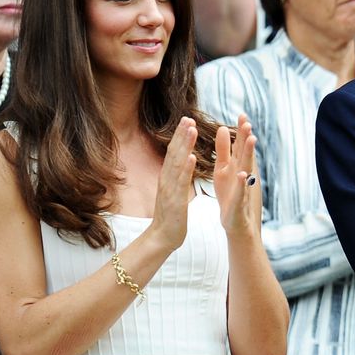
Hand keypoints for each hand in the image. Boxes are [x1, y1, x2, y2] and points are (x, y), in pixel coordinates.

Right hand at [149, 117, 196, 250]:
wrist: (162, 238)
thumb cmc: (171, 216)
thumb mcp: (174, 192)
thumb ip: (176, 177)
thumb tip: (182, 163)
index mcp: (168, 178)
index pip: (174, 152)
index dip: (179, 136)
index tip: (186, 120)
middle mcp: (167, 180)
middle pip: (174, 153)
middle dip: (181, 134)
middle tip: (188, 117)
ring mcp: (170, 189)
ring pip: (177, 163)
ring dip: (184, 145)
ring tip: (191, 129)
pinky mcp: (175, 200)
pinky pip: (181, 182)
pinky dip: (186, 169)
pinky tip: (192, 157)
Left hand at [214, 114, 259, 236]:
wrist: (235, 222)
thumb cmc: (230, 194)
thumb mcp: (223, 168)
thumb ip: (224, 149)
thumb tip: (222, 127)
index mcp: (236, 165)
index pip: (240, 145)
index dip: (241, 131)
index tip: (242, 115)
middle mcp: (242, 174)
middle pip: (245, 153)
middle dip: (246, 138)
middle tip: (248, 123)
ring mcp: (242, 188)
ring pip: (247, 168)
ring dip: (249, 154)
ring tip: (251, 140)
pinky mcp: (238, 203)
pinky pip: (241, 191)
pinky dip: (242, 182)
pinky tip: (242, 174)